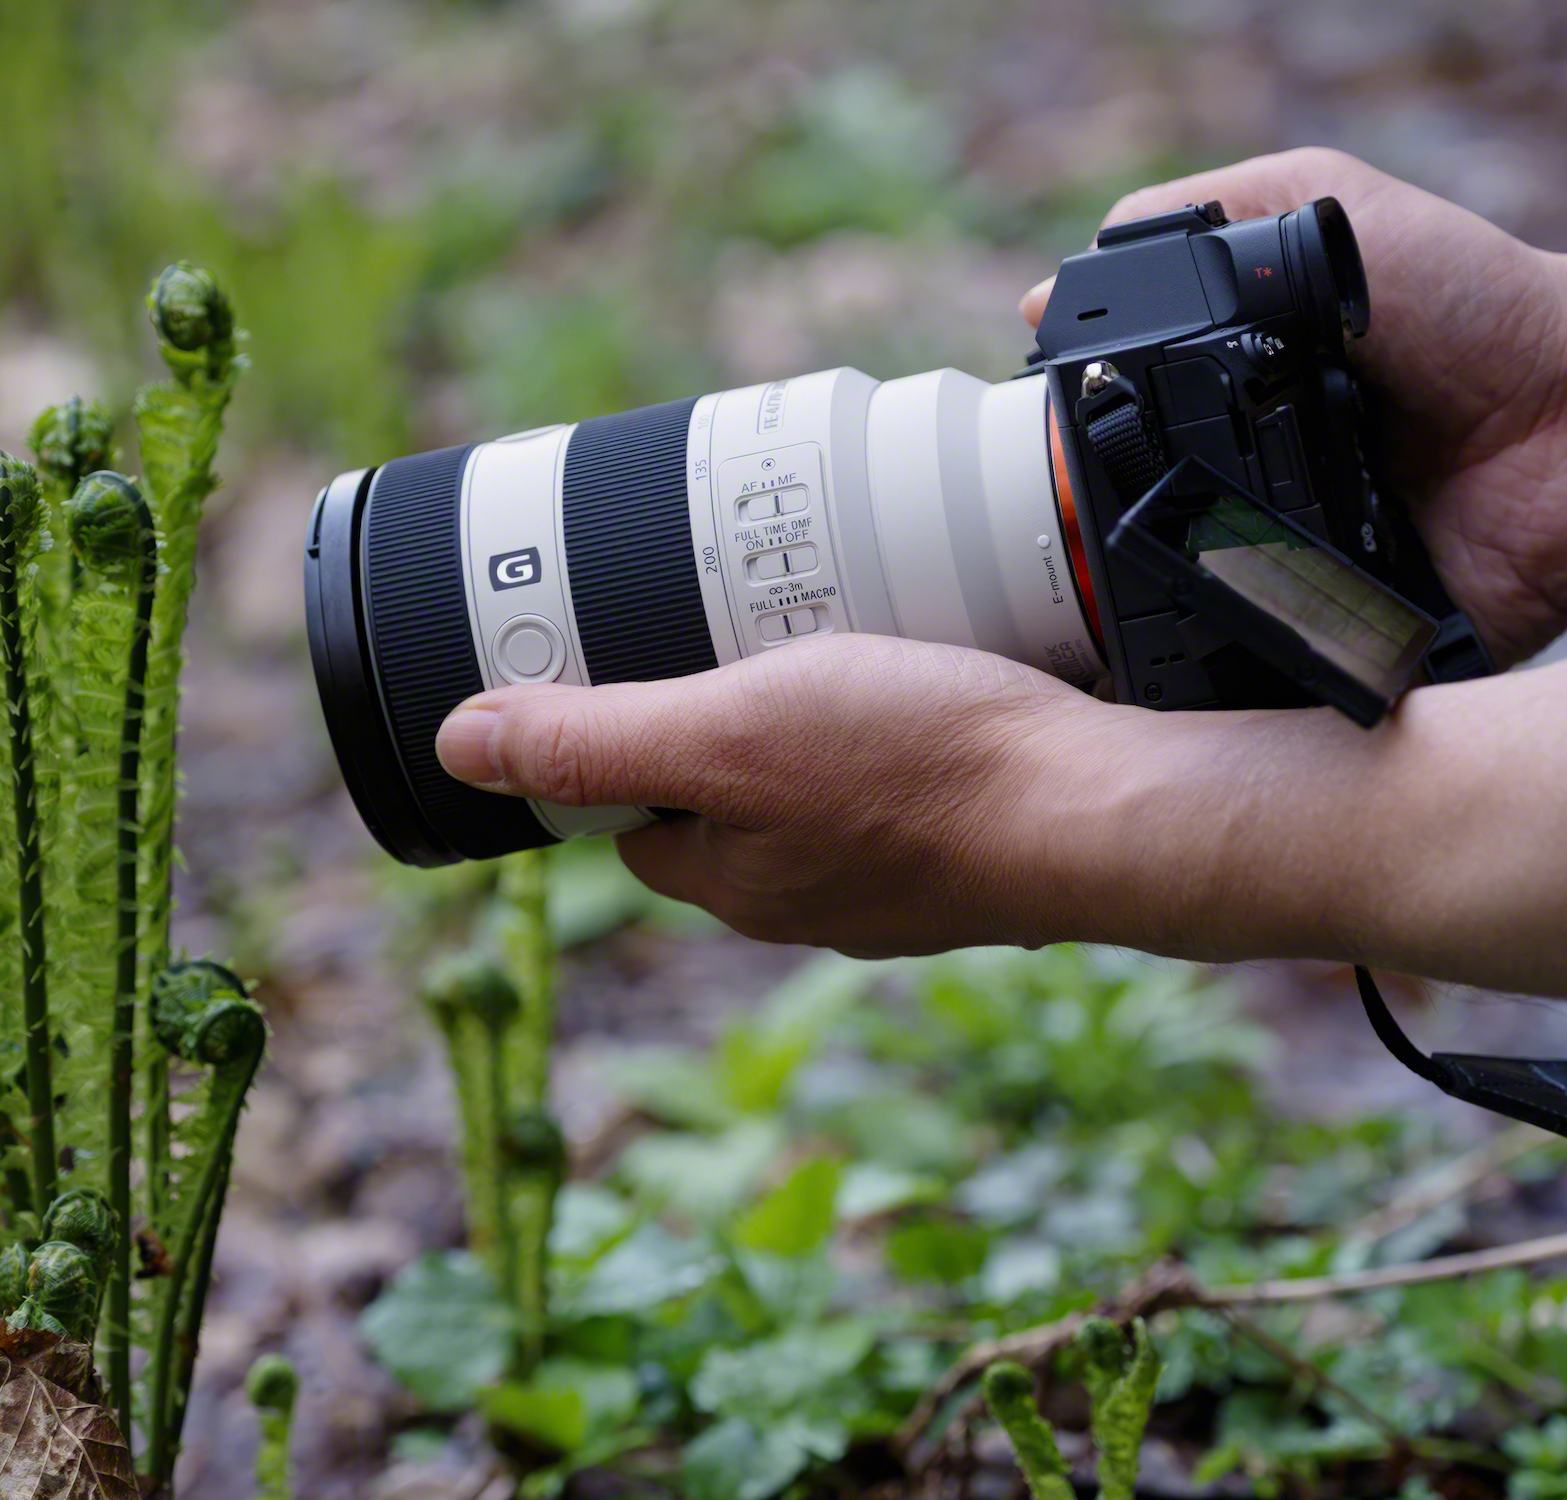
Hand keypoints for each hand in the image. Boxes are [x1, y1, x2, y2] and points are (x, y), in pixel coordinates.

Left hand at [435, 634, 1143, 957]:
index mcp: (734, 883)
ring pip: (822, 792)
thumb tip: (459, 745)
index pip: (633, 818)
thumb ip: (594, 741)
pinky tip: (932, 680)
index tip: (641, 666)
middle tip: (752, 630)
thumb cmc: (921, 770)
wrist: (1107, 808)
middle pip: (726, 803)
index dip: (620, 745)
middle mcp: (810, 898)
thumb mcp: (728, 731)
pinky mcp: (975, 844)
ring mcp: (900, 880)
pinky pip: (908, 785)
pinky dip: (904, 735)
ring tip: (844, 640)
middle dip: (727, 723)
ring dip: (819, 723)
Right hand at [1028, 148, 1566, 662]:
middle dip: (1089, 572)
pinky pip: (1280, 689)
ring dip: (1152, 633)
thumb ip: (1191, 224)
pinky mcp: (1357, 651)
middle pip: (1133, 556)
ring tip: (1104, 636)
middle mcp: (1254, 502)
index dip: (1067, 470)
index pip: (1118, 451)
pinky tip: (1201, 675)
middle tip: (1051, 578)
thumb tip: (1038, 304)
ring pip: (1190, 631)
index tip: (1020, 487)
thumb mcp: (1317, 207)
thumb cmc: (1472, 299)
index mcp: (1230, 410)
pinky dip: (1246, 691)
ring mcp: (1301, 584)